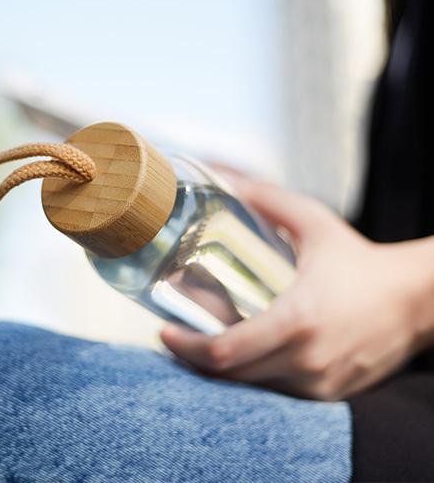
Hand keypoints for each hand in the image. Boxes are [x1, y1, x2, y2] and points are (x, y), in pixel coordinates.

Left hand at [160, 175, 433, 400]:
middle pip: (229, 376)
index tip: (164, 330)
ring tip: (203, 339)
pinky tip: (244, 351)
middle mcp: (305, 359)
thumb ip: (266, 199)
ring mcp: (317, 382)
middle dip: (194, 359)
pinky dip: (252, 374)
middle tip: (175, 336)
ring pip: (250, 387)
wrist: (415, 300)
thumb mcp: (313, 221)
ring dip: (221, 368)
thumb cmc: (360, 260)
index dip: (186, 346)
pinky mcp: (326, 394)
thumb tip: (227, 178)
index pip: (225, 351)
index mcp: (297, 319)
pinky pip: (274, 391)